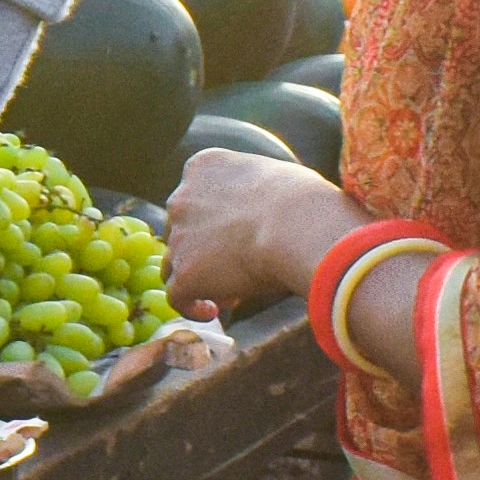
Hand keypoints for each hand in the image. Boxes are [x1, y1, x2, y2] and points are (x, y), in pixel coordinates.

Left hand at [162, 146, 352, 320]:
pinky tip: (214, 312)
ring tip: (231, 292)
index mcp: (203, 167)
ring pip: (175, 262)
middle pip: (183, 229)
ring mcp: (179, 237)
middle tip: (238, 266)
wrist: (298, 227)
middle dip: (206, 249)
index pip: (197, 195)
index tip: (240, 235)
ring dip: (198, 276)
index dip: (215, 219)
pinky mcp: (184, 273)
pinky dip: (191, 306)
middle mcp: (181, 198)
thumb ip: (256, 189)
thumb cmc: (304, 201)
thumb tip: (270, 210)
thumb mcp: (276, 176)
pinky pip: (177, 297)